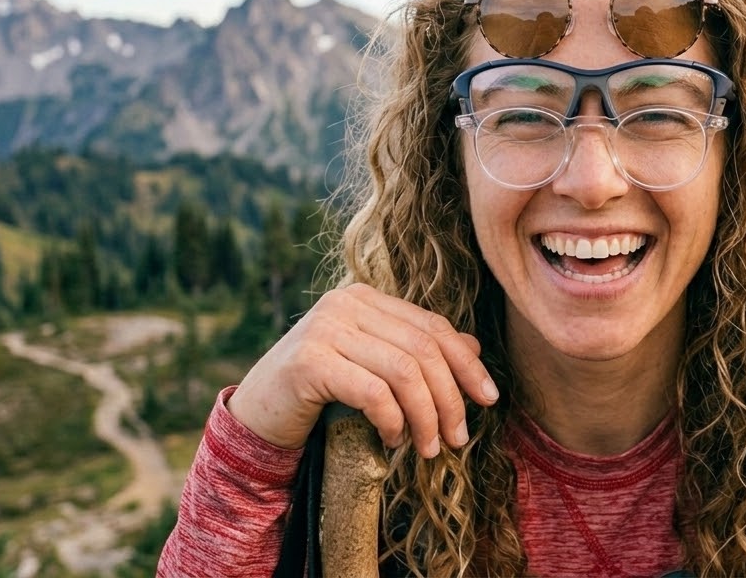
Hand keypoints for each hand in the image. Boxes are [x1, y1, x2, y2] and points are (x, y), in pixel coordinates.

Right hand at [226, 283, 499, 456]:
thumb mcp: (372, 368)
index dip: (466, 362)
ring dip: (427, 415)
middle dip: (451, 396)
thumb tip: (474, 349)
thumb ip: (415, 352)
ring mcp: (325, 328)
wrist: (256, 416)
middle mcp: (345, 303)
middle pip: (424, 348)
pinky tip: (393, 441)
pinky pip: (373, 392)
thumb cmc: (320, 393)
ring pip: (404, 371)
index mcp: (365, 298)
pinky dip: (393, 420)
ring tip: (431, 447)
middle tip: (459, 437)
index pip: (432, 325)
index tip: (489, 398)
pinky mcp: (309, 361)